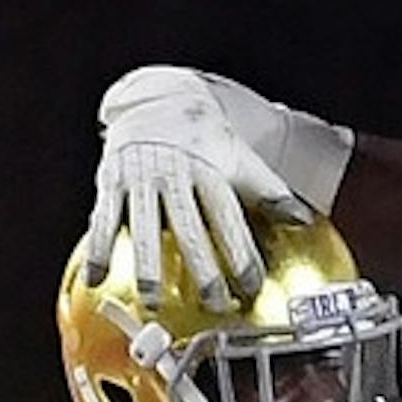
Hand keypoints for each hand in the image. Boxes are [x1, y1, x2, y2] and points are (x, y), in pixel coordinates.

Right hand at [85, 66, 308, 309]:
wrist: (157, 97)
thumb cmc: (204, 139)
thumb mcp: (240, 158)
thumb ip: (269, 191)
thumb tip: (303, 219)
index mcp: (209, 170)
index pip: (229, 218)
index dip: (241, 253)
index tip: (251, 285)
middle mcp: (174, 174)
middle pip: (189, 227)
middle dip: (201, 269)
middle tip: (212, 304)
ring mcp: (140, 178)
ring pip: (144, 227)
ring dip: (147, 267)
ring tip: (153, 303)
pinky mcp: (111, 180)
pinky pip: (104, 219)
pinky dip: (100, 250)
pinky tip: (98, 280)